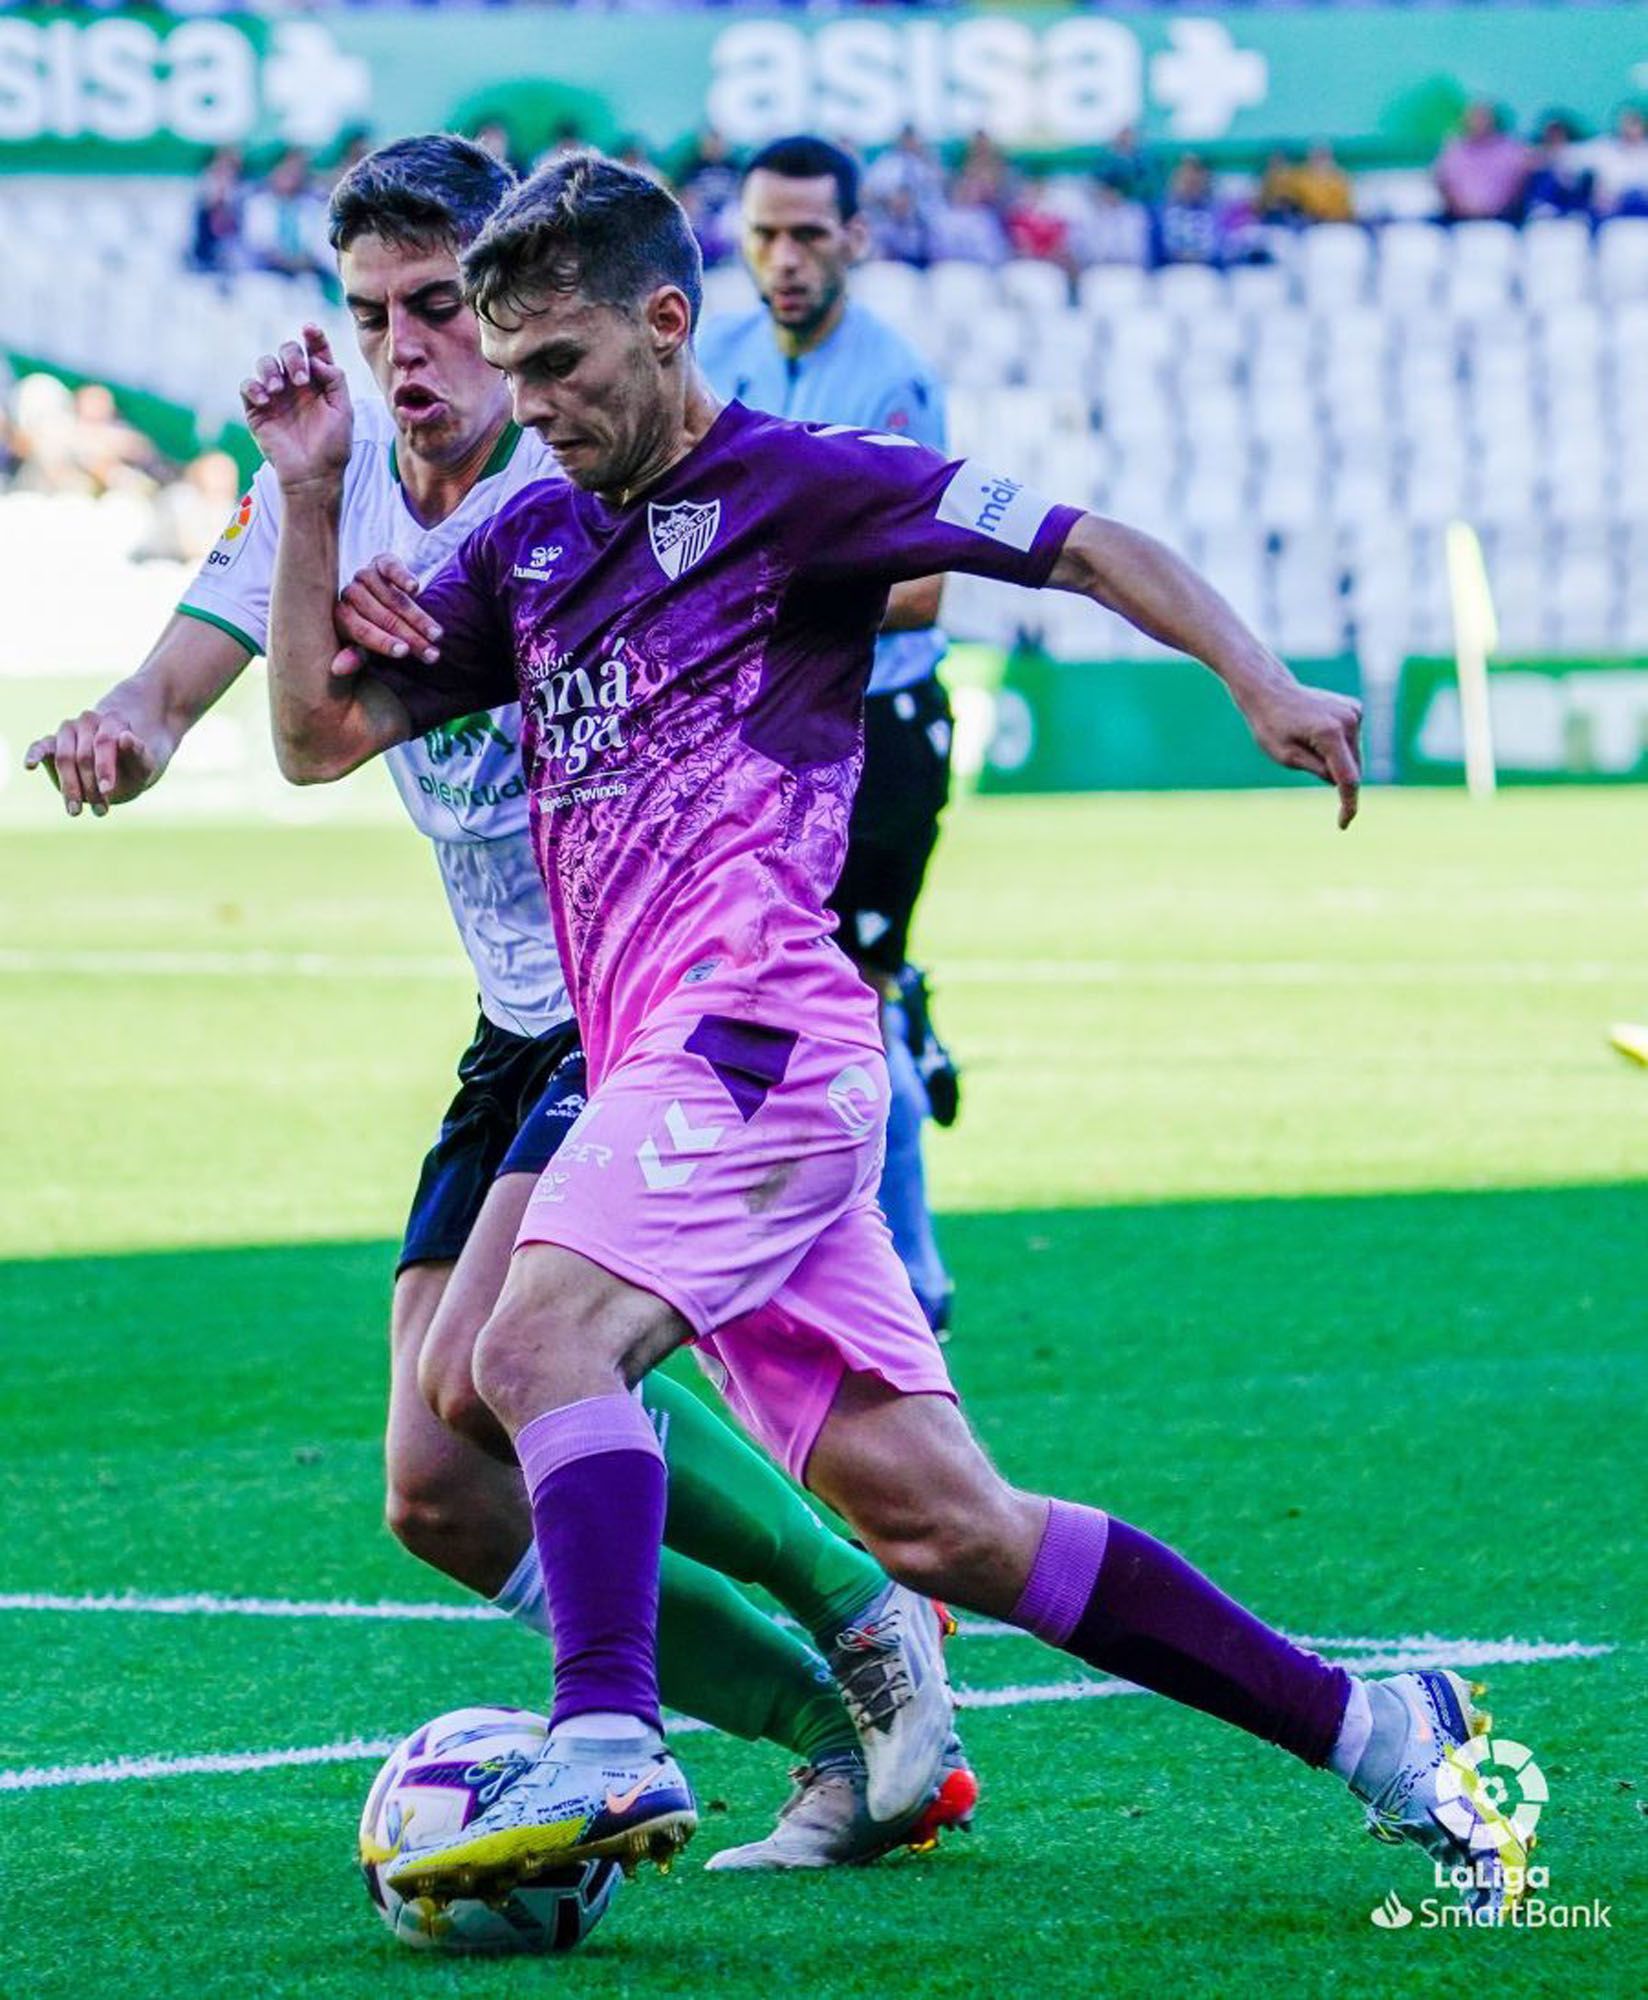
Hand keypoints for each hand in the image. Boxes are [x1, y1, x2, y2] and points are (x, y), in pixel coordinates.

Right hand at [24, 706, 168, 815]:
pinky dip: (34, 755)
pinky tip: (30, 766)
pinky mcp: (52, 744)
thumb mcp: (145, 765)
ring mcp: (67, 731)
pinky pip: (40, 746)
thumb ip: (138, 753)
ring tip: (76, 812)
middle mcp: (87, 721)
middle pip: (83, 756)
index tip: (108, 791)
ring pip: (63, 758)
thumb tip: (125, 737)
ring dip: (69, 787)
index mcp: (112, 721)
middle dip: (90, 787)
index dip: (105, 767)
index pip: (104, 743)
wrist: (124, 767)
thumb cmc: (135, 766)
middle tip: (101, 812)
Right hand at [241, 323, 351, 493]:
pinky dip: (254, 387)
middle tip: (301, 379)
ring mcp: (275, 396)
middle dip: (292, 356)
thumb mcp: (343, 410)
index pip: (315, 351)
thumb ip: (335, 379)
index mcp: (319, 383)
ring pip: (265, 363)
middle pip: (288, 351)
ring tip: (278, 390)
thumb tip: (316, 358)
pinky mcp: (257, 410)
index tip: (311, 329)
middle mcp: (296, 385)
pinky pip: (247, 385)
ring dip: (271, 369)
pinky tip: (265, 399)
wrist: (313, 476)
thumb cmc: (333, 446)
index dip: (313, 337)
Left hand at [331, 554, 443, 673]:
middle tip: (431, 653)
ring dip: (418, 617)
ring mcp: (365, 576)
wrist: (379, 597)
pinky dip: (403, 577)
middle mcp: (351, 594)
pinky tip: (415, 588)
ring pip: (394, 598)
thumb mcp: (362, 646)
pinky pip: (391, 568)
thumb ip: (354, 656)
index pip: (361, 630)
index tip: (404, 652)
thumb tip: (337, 670)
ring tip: (436, 634)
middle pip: (383, 617)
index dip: (383, 641)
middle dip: (410, 637)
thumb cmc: (371, 628)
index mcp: (342, 616)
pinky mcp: (381, 562)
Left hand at [1238, 673, 1362, 828]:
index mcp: (1330, 733)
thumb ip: (1317, 770)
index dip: (1348, 804)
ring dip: (1337, 762)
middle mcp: (1348, 720)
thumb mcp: (1286, 757)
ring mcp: (1354, 712)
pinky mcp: (1355, 709)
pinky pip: (1351, 741)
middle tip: (1305, 763)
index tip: (1343, 824)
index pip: (1348, 779)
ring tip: (1307, 743)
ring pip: (1354, 756)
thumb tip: (1341, 782)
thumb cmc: (1270, 725)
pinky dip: (1339, 747)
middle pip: (1353, 768)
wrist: (1269, 691)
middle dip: (1337, 779)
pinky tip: (1317, 734)